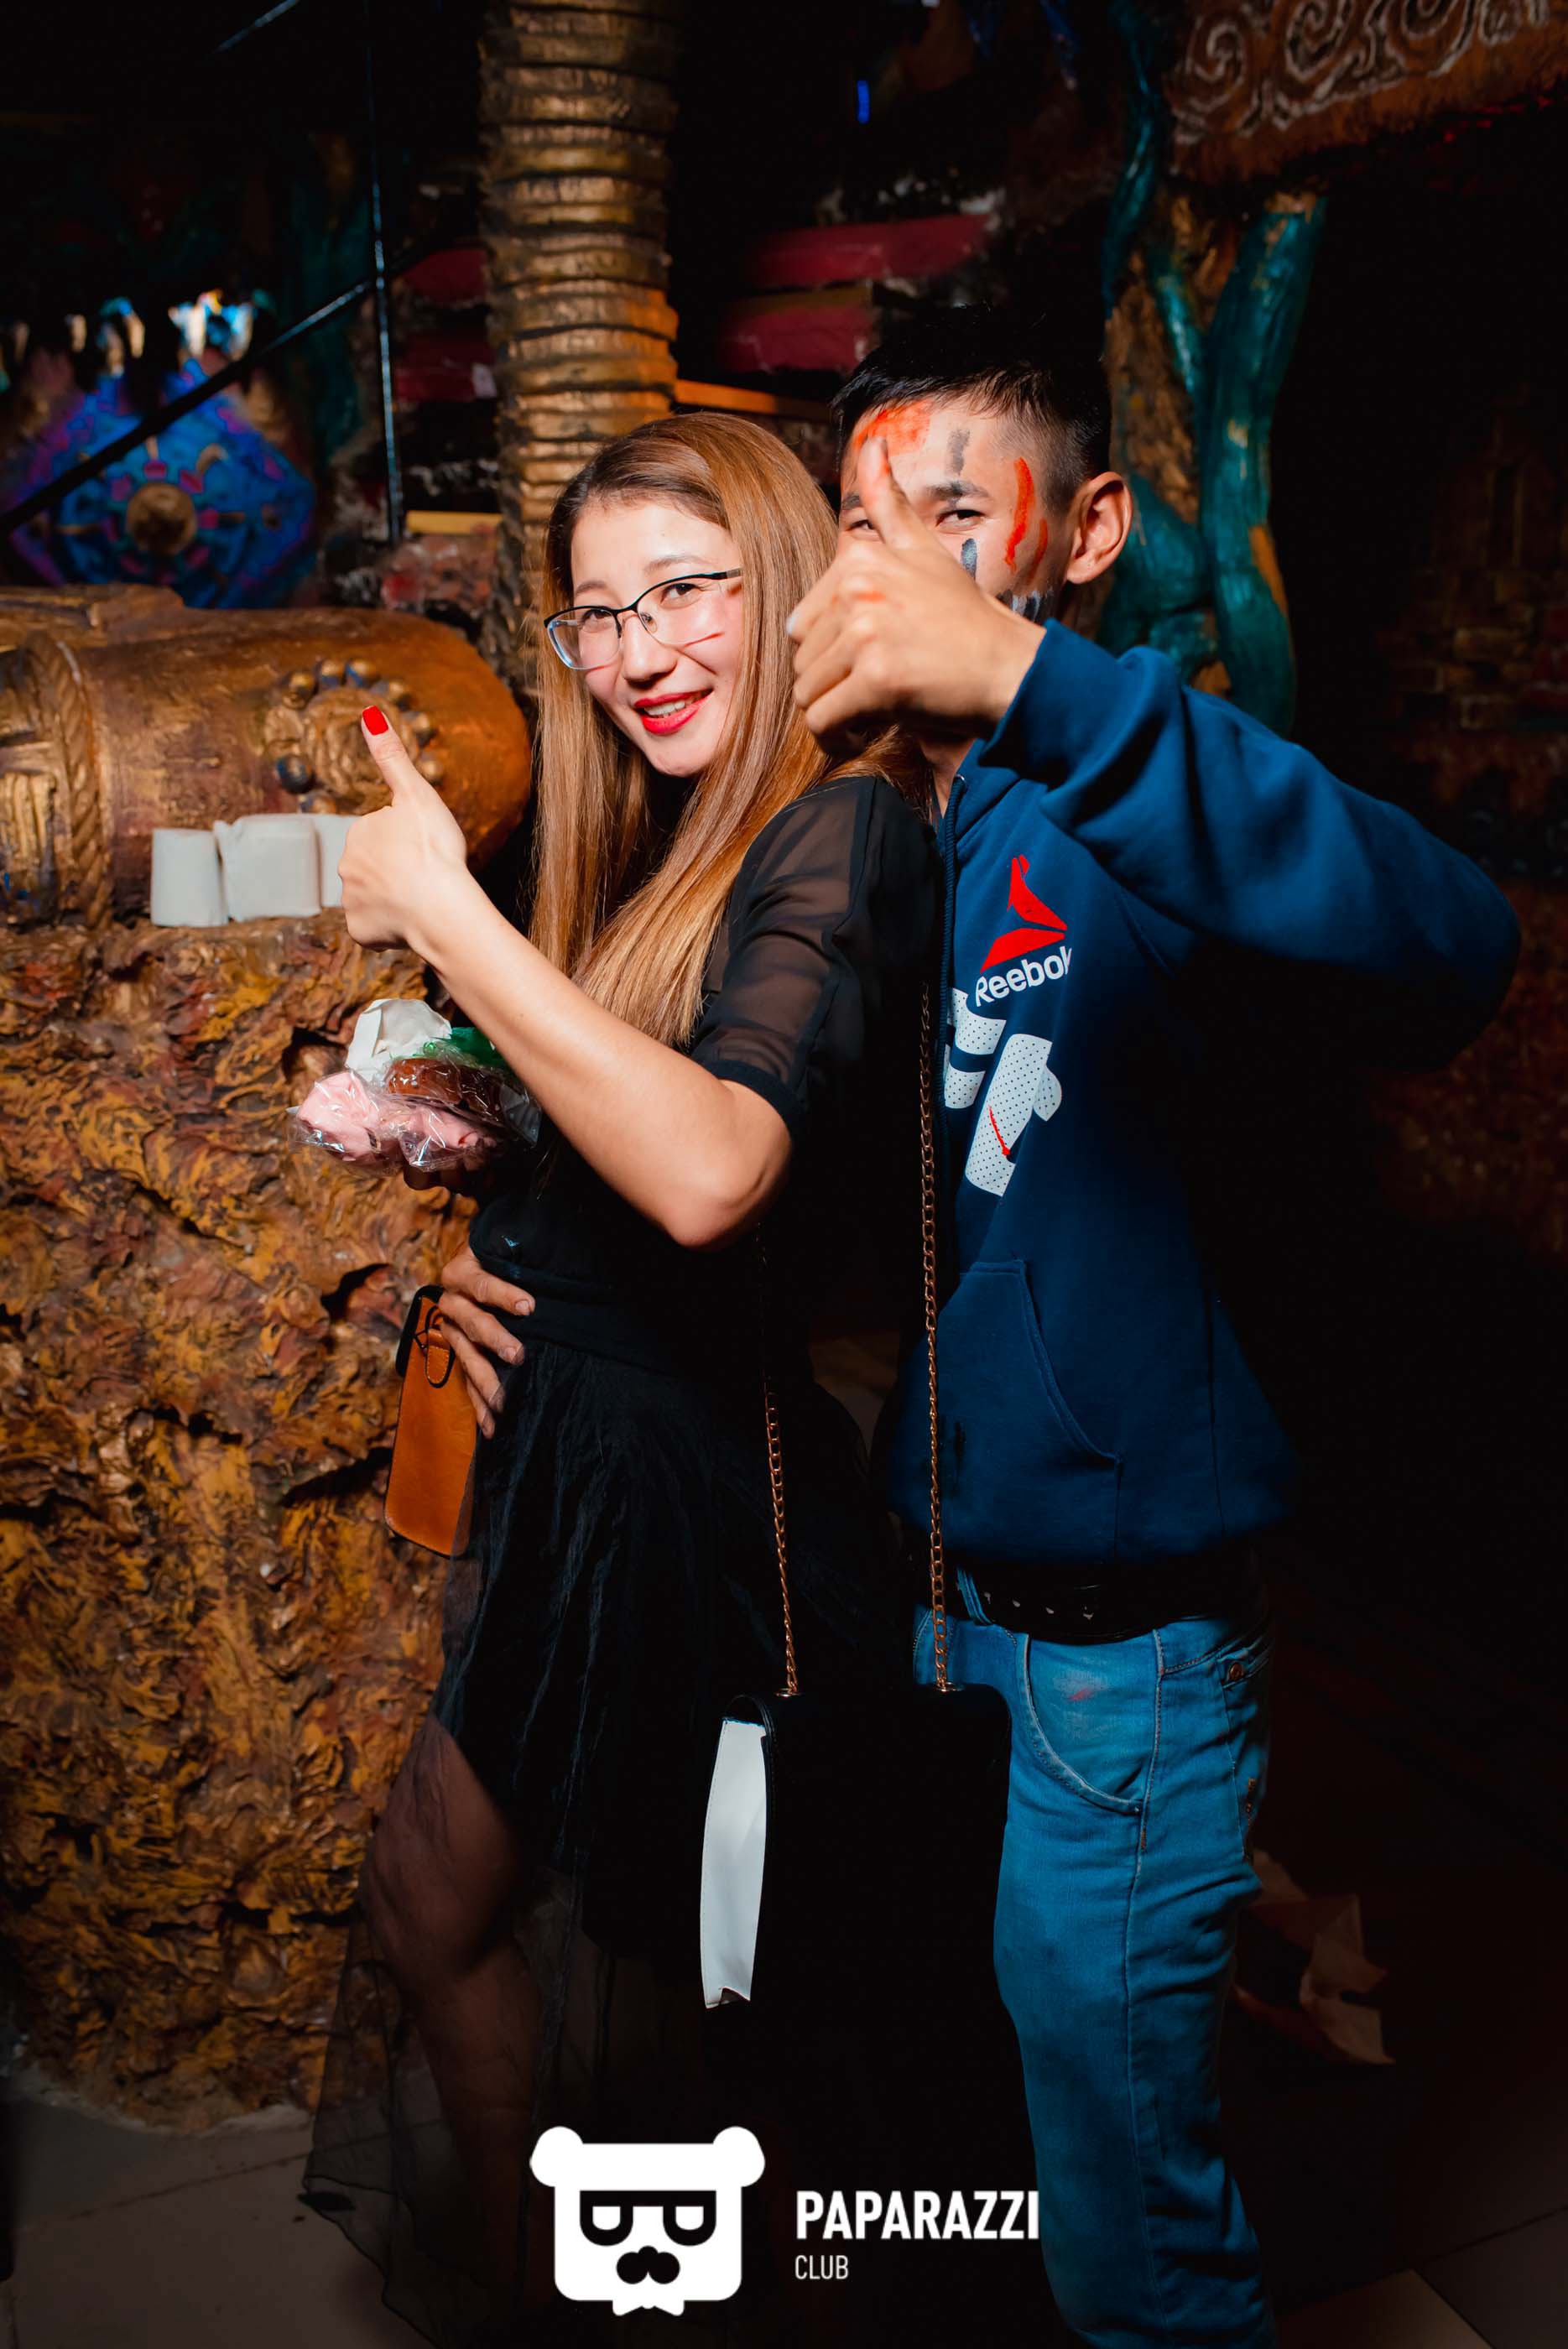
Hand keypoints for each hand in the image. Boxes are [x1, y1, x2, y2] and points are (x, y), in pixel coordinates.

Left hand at [339, 707, 473, 954]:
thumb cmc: (433, 850)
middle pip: (375, 866)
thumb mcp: (416, 794)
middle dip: (396, 871)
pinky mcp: (359, 932)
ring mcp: (351, 902)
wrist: (441, 909)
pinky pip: (375, 927)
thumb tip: (368, 713)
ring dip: (394, 899)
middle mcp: (345, 867)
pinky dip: (391, 927)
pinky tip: (411, 921)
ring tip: (421, 899)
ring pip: (375, 897)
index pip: (381, 835)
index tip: (424, 849)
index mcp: (358, 832)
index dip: (407, 841)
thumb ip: (391, 757)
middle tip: (424, 875)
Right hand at [437, 1243, 534, 1437]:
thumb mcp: (512, 1250)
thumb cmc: (507, 1256)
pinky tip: (491, 1427)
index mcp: (462, 1271)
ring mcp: (452, 1330)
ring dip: (485, 1380)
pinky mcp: (458, 1354)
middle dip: (495, 1340)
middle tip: (518, 1356)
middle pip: (472, 1322)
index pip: (481, 1283)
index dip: (504, 1294)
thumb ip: (529, 1257)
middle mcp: (452, 1301)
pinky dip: (478, 1405)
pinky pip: (465, 1380)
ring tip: (503, 1402)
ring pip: (467, 1356)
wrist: (481, 1261)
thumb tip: (565, 1265)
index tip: (530, 1307)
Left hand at [788, 437, 1043, 742]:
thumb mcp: (924, 549)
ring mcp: (867, 632)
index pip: (801, 625)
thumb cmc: (966, 618)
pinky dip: (837, 737)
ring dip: (834, 714)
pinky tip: (866, 730)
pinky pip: (823, 721)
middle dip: (831, 685)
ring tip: (872, 711)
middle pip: (802, 661)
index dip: (830, 653)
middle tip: (873, 692)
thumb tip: (872, 443)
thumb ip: (888, 503)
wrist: (1009, 667)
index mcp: (859, 559)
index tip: (867, 662)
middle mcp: (858, 589)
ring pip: (809, 693)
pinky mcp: (876, 679)